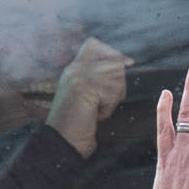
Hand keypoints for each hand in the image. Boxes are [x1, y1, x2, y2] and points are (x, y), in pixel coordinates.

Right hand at [46, 38, 131, 157]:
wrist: (61, 144)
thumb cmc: (77, 125)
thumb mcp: (86, 96)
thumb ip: (100, 78)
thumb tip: (127, 61)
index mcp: (72, 69)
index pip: (94, 44)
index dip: (111, 56)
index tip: (115, 73)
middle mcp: (74, 69)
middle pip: (114, 62)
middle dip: (117, 85)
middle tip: (100, 103)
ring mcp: (77, 77)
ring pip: (116, 78)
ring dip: (113, 99)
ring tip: (95, 110)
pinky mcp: (82, 88)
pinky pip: (112, 94)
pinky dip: (108, 108)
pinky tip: (94, 116)